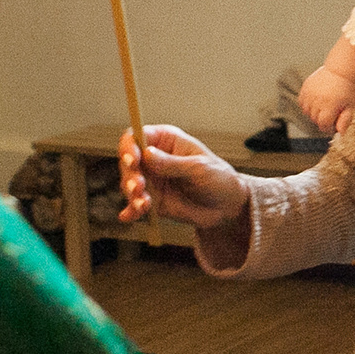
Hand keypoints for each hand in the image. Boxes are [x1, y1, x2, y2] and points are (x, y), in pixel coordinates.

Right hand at [119, 125, 248, 228]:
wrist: (226, 206)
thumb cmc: (217, 177)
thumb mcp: (198, 168)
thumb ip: (172, 164)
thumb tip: (146, 154)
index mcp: (165, 140)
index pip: (136, 136)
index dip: (129, 146)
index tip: (132, 160)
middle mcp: (153, 158)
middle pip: (128, 161)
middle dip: (130, 174)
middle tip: (139, 186)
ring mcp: (151, 179)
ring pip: (128, 183)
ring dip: (132, 194)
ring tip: (143, 204)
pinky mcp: (152, 199)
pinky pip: (135, 204)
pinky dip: (131, 210)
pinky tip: (128, 217)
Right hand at [297, 67, 354, 134]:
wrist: (340, 71)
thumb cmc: (347, 90)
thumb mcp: (350, 107)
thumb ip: (345, 121)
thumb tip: (340, 134)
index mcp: (330, 105)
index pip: (323, 125)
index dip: (328, 128)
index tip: (332, 126)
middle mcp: (318, 99)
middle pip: (315, 119)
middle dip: (322, 120)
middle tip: (330, 114)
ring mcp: (310, 93)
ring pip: (307, 112)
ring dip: (314, 113)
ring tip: (324, 107)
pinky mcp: (305, 88)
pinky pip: (302, 103)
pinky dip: (307, 105)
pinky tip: (316, 102)